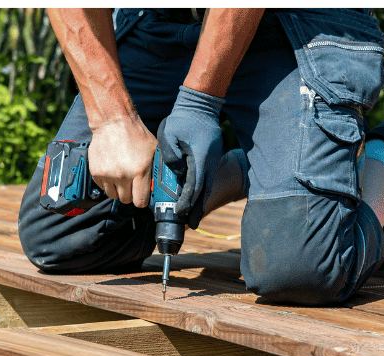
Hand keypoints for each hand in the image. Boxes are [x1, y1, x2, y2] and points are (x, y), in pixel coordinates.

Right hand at [88, 113, 157, 207]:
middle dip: (130, 194)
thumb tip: (161, 184)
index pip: (140, 201)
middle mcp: (122, 175)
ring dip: (118, 189)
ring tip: (121, 177)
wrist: (113, 122)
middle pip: (126, 200)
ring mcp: (107, 174)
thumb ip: (157, 168)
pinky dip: (107, 183)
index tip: (141, 196)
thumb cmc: (135, 134)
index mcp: (139, 171)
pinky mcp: (96, 172)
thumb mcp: (154, 150)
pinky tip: (111, 171)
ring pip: (113, 195)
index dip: (142, 200)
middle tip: (131, 183)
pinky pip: (102, 187)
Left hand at [157, 86, 224, 215]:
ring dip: (200, 200)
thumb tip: (177, 172)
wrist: (200, 104)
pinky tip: (194, 195)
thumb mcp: (169, 134)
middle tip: (191, 224)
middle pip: (205, 191)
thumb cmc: (182, 118)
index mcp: (200, 158)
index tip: (180, 213)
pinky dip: (201, 189)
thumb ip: (170, 155)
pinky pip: (207, 177)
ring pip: (207, 185)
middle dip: (197, 209)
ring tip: (192, 214)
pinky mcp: (212, 157)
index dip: (187, 202)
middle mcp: (210, 162)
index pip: (195, 186)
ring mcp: (213, 160)